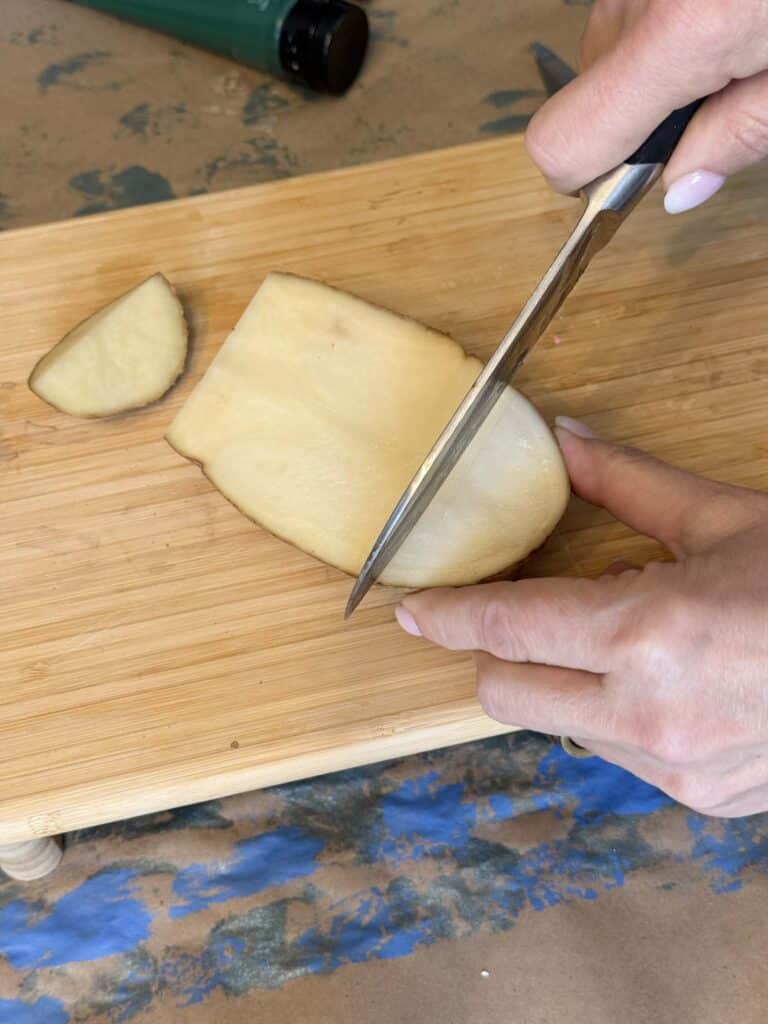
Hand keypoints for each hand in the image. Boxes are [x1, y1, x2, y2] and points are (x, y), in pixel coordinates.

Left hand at [396, 418, 767, 816]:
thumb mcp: (723, 518)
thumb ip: (627, 484)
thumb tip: (564, 440)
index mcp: (647, 634)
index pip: (502, 628)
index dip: (444, 613)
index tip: (411, 606)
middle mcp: (648, 715)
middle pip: (504, 691)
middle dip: (494, 651)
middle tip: (522, 612)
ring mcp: (674, 767)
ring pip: (559, 724)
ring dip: (563, 681)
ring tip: (629, 640)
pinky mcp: (699, 798)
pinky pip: (616, 754)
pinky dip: (615, 714)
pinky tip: (668, 683)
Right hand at [526, 0, 767, 212]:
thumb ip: (740, 135)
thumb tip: (680, 186)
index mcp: (684, 32)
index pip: (565, 139)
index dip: (584, 174)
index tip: (624, 181)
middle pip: (589, 87)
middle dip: (638, 112)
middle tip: (718, 100)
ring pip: (609, 39)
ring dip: (654, 62)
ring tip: (736, 38)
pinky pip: (633, 1)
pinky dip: (665, 18)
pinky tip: (725, 8)